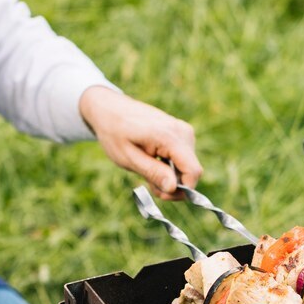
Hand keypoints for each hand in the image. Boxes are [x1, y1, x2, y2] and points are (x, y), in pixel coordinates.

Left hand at [79, 87, 202, 199]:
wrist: (110, 109)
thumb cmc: (115, 133)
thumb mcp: (128, 158)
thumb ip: (153, 173)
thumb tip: (174, 188)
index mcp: (170, 137)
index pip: (193, 171)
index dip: (182, 190)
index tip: (162, 194)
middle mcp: (183, 132)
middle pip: (192, 171)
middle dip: (174, 185)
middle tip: (151, 186)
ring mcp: (184, 130)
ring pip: (188, 166)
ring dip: (171, 176)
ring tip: (148, 171)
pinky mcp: (181, 132)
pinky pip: (184, 158)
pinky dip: (171, 166)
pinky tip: (153, 162)